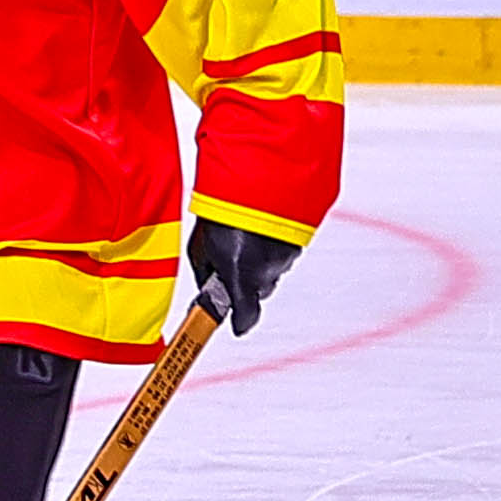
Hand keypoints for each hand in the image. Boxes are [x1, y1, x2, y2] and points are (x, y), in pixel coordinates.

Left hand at [183, 216, 294, 334]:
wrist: (257, 176)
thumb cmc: (223, 210)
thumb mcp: (201, 246)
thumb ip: (206, 271)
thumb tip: (207, 286)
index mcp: (242, 278)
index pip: (246, 318)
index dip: (241, 321)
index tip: (236, 324)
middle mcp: (267, 272)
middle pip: (260, 289)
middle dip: (248, 279)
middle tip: (234, 259)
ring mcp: (286, 255)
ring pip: (272, 267)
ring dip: (260, 257)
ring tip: (246, 235)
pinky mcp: (299, 238)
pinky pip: (283, 249)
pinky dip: (273, 242)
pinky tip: (260, 227)